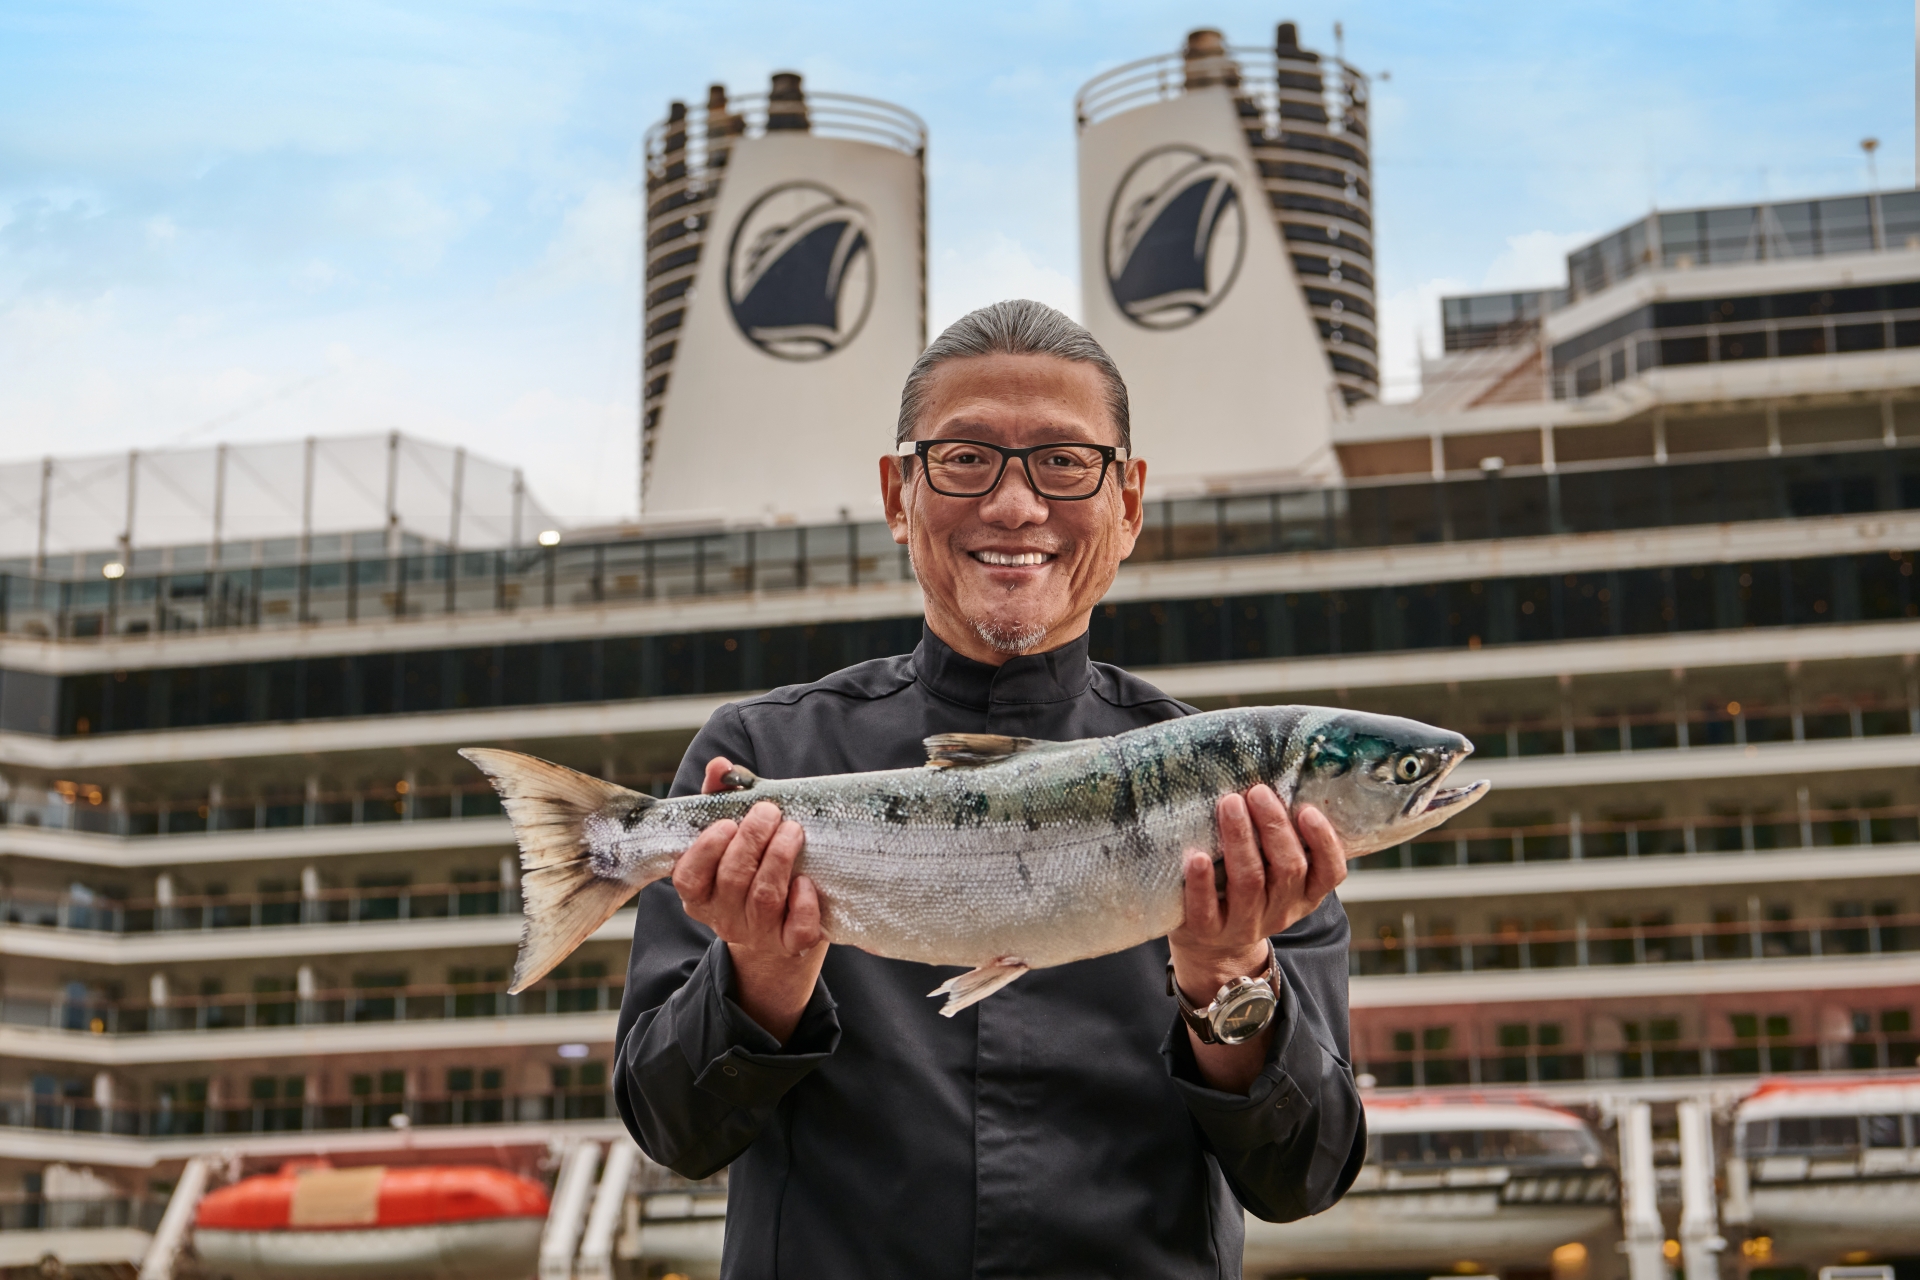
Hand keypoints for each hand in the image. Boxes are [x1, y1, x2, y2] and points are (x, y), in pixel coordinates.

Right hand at [670, 756, 825, 1041]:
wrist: (780, 934)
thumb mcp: (732, 837)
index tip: (728, 823)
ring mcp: (757, 933)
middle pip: (733, 879)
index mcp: (699, 893)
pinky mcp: (791, 944)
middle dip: (753, 840)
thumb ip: (722, 800)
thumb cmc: (752, 869)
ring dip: (779, 858)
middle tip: (770, 812)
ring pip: (764, 897)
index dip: (706, 849)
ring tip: (793, 830)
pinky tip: (806, 882)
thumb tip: (719, 766)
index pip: (689, 877)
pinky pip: (796, 928)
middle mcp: (723, 917)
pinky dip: (803, 903)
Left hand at [1167, 786, 1346, 1003]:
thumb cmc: (1245, 890)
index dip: (1324, 843)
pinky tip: (1196, 856)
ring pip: (1250, 882)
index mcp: (1304, 895)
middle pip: (1288, 869)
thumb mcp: (1273, 873)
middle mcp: (1280, 911)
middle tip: (1257, 792)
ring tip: (1229, 804)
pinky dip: (1202, 882)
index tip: (1308, 811)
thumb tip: (1275, 779)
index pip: (1330, 873)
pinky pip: (1206, 909)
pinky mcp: (1208, 931)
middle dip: (1274, 827)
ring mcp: (1244, 924)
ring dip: (1240, 840)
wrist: (1212, 949)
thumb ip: (1280, 841)